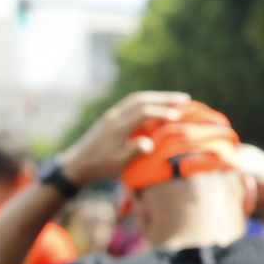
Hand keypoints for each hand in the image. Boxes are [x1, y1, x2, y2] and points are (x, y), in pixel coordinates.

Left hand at [59, 91, 190, 186]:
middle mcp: (115, 116)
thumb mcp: (117, 163)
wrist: (77, 164)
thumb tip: (149, 143)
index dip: (162, 112)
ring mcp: (113, 115)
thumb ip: (134, 152)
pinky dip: (148, 100)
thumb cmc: (100, 166)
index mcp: (118, 127)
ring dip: (157, 96)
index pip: (143, 113)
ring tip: (176, 99)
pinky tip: (158, 104)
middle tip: (185, 99)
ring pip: (137, 99)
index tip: (179, 116)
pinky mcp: (112, 117)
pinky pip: (132, 103)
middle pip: (142, 100)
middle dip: (165, 98)